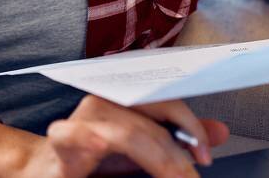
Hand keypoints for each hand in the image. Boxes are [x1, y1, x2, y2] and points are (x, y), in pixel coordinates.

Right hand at [25, 95, 228, 177]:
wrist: (48, 168)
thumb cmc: (95, 159)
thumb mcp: (144, 150)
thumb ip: (177, 139)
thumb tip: (220, 131)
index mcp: (126, 98)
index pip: (165, 100)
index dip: (190, 125)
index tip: (205, 157)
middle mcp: (105, 100)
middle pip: (150, 120)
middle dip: (176, 153)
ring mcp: (82, 117)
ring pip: (125, 131)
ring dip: (154, 157)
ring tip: (172, 177)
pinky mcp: (60, 138)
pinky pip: (72, 134)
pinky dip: (86, 139)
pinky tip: (99, 146)